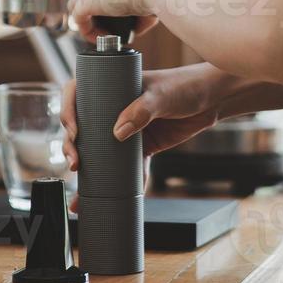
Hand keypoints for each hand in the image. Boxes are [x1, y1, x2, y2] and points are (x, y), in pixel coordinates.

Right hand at [60, 64, 225, 208]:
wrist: (213, 99)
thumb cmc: (185, 85)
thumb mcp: (162, 94)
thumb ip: (142, 110)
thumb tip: (118, 133)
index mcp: (112, 86)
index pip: (78, 93)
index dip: (69, 112)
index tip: (73, 131)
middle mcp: (114, 107)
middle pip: (84, 126)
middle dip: (73, 147)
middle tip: (75, 164)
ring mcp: (128, 128)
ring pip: (101, 150)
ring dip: (90, 170)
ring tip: (82, 192)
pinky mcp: (143, 146)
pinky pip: (127, 167)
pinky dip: (121, 182)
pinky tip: (114, 197)